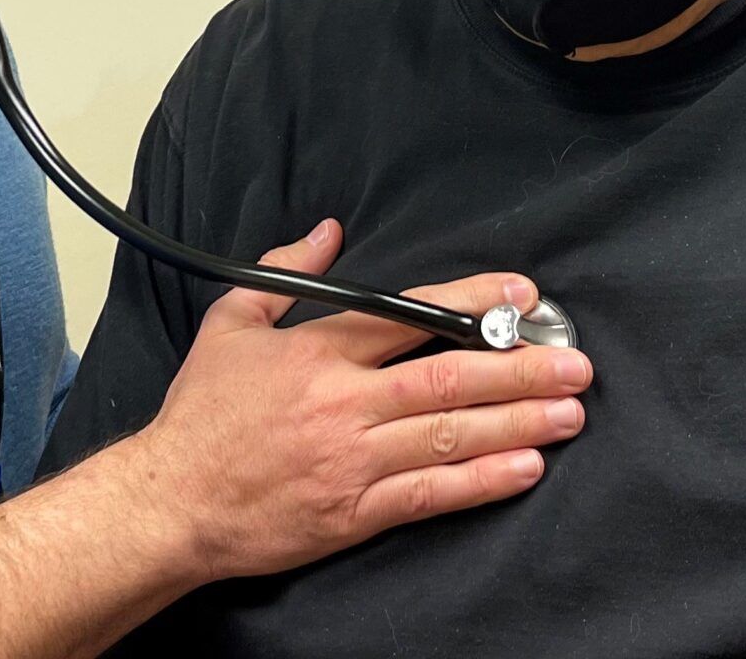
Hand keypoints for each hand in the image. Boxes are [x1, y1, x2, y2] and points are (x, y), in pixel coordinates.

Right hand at [122, 218, 591, 582]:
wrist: (171, 503)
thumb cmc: (199, 417)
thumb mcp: (229, 325)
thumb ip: (284, 274)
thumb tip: (327, 231)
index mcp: (317, 351)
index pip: (409, 316)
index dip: (473, 301)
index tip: (522, 292)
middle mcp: (342, 403)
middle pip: (448, 378)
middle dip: (520, 369)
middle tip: (575, 362)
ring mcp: (352, 461)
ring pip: (450, 435)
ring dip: (518, 422)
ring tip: (570, 411)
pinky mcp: (354, 513)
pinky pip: (431, 494)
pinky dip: (482, 481)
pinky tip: (526, 468)